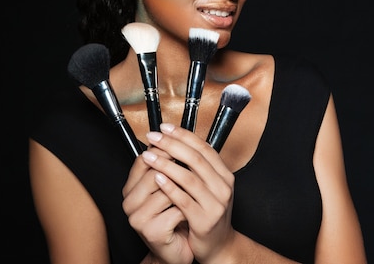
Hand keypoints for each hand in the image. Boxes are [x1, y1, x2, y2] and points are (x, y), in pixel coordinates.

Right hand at [122, 145, 193, 263]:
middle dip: (177, 169)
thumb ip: (167, 167)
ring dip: (186, 191)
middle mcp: (129, 202)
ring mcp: (138, 218)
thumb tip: (176, 137)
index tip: (181, 143)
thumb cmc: (176, 217)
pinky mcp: (151, 232)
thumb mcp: (169, 188)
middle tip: (195, 170)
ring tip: (195, 195)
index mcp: (131, 188)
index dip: (163, 150)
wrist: (180, 249)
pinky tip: (192, 213)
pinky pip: (176, 210)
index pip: (142, 160)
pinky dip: (188, 209)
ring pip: (166, 191)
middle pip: (154, 172)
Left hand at [142, 123, 236, 263]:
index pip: (204, 148)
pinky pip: (183, 200)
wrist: (218, 246)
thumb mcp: (209, 186)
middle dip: (172, 145)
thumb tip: (176, 141)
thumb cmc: (208, 213)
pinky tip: (156, 178)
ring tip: (149, 155)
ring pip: (189, 178)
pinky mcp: (204, 220)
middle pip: (196, 159)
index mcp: (224, 175)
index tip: (165, 128)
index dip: (183, 135)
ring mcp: (216, 204)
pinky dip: (169, 187)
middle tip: (153, 137)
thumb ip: (197, 167)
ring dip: (166, 164)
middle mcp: (224, 187)